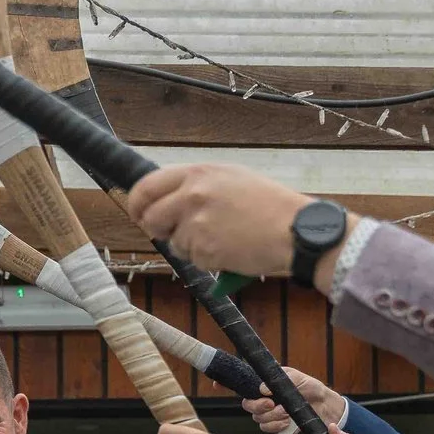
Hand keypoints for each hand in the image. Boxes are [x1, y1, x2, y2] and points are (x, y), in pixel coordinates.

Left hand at [128, 164, 328, 280]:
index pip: (147, 185)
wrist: (296, 231)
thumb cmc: (270, 207)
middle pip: (150, 217)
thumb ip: (198, 185)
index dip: (137, 203)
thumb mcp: (232, 179)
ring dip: (190, 247)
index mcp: (200, 173)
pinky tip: (229, 250)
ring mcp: (196, 222)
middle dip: (158, 230)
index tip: (138, 213)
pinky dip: (206, 260)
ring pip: (173, 242)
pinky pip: (192, 260)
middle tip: (174, 234)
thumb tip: (169, 198)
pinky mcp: (204, 248)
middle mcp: (193, 194)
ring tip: (222, 238)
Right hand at [245, 366, 347, 433]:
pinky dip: (280, 429)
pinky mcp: (282, 429)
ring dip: (275, 421)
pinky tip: (289, 423)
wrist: (325, 403)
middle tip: (283, 409)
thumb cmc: (309, 387)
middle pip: (254, 415)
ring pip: (263, 425)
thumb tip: (263, 388)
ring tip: (288, 415)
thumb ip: (278, 380)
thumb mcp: (296, 377)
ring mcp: (274, 419)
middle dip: (268, 413)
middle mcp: (267, 407)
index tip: (270, 402)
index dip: (255, 404)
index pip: (248, 401)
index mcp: (266, 393)